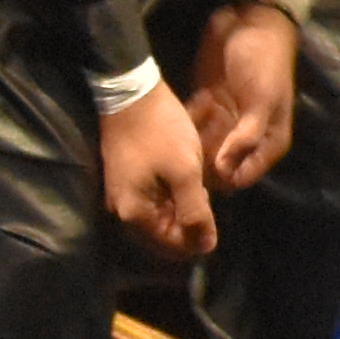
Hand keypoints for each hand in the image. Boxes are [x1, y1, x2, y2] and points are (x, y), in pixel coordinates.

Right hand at [100, 80, 222, 263]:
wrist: (131, 91)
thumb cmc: (161, 132)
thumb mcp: (185, 173)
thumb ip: (196, 212)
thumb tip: (206, 247)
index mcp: (134, 213)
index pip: (170, 245)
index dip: (197, 239)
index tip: (216, 220)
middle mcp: (123, 209)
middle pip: (162, 232)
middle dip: (189, 223)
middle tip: (209, 201)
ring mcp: (123, 193)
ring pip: (159, 214)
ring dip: (182, 208)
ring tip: (203, 190)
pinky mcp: (127, 177)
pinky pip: (153, 198)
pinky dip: (172, 194)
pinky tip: (188, 180)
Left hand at [188, 2, 301, 192]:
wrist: (251, 22)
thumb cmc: (263, 62)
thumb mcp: (262, 101)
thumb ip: (246, 137)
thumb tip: (225, 171)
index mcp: (269, 142)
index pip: (243, 177)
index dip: (222, 181)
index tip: (198, 178)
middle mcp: (248, 139)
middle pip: (220, 168)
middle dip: (202, 165)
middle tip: (183, 154)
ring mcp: (227, 123)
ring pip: (204, 150)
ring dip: (193, 144)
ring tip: (184, 131)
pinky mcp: (209, 107)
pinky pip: (194, 128)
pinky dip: (188, 124)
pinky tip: (188, 109)